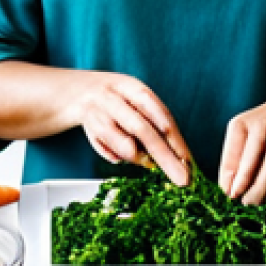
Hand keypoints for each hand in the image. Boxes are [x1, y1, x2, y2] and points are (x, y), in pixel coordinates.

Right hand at [76, 72, 191, 185]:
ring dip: (139, 158)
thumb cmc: (117, 97)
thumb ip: (154, 120)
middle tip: (182, 179)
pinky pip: (111, 155)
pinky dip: (121, 158)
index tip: (187, 159)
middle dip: (165, 157)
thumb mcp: (135, 97)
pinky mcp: (89, 133)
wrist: (77, 91)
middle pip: (142, 130)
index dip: (174, 136)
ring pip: (124, 146)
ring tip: (143, 158)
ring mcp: (98, 115)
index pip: (157, 111)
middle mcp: (112, 99)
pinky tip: (119, 149)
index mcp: (130, 86)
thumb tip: (176, 154)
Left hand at [218, 87, 265, 205]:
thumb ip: (235, 156)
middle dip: (246, 183)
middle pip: (254, 158)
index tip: (226, 192)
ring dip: (262, 191)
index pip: (233, 151)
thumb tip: (227, 187)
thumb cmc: (265, 123)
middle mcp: (264, 126)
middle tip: (239, 201)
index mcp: (244, 122)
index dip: (230, 174)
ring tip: (252, 205)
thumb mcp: (245, 131)